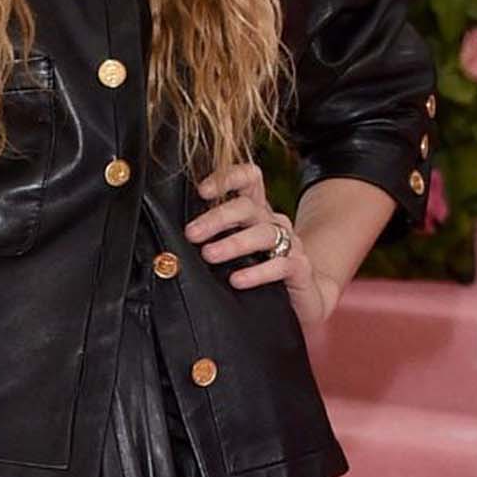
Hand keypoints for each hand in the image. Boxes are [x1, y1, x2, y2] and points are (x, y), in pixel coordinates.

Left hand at [188, 163, 340, 330]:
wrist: (306, 298)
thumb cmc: (262, 271)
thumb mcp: (238, 250)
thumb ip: (213, 240)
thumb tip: (170, 246)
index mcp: (258, 211)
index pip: (249, 179)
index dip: (228, 178)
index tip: (203, 190)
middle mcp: (274, 221)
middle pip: (247, 207)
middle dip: (217, 218)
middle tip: (192, 234)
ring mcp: (290, 243)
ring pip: (264, 233)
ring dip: (234, 243)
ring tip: (209, 255)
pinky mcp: (299, 268)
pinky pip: (281, 265)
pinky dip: (258, 272)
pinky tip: (238, 280)